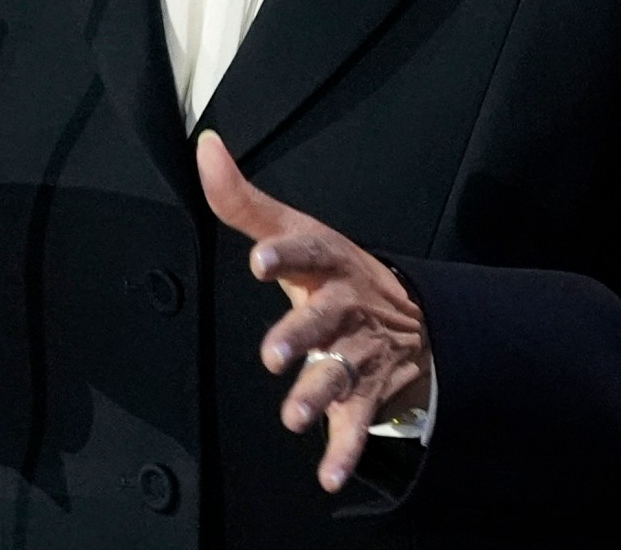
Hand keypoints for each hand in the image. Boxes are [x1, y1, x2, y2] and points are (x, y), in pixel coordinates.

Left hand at [197, 129, 431, 492]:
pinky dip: (344, 452)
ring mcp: (358, 353)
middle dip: (300, 336)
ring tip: (292, 417)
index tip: (260, 261)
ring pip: (338, 374)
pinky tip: (327, 475)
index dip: (285, 254)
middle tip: (274, 354)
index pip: (309, 252)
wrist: (416, 322)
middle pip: (323, 320)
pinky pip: (356, 425)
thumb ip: (243, 200)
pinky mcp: (365, 395)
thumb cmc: (335, 274)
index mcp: (328, 263)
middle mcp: (345, 307)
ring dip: (317, 396)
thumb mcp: (298, 232)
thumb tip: (204, 145)